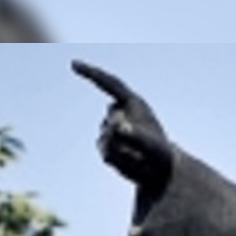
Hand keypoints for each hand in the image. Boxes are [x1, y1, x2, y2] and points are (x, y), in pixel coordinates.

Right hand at [72, 60, 171, 191]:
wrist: (162, 170)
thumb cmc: (160, 153)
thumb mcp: (152, 145)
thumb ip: (136, 134)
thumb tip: (118, 126)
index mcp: (133, 103)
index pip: (109, 84)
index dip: (91, 73)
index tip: (73, 64)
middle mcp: (121, 112)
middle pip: (111, 121)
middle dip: (124, 137)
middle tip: (143, 150)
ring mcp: (112, 127)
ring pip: (106, 139)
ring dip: (123, 152)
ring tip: (141, 158)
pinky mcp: (107, 143)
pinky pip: (106, 153)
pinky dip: (119, 161)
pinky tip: (132, 163)